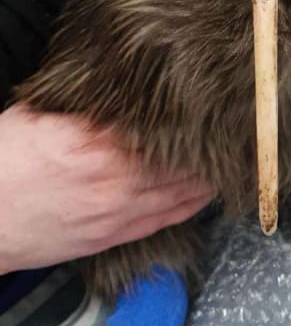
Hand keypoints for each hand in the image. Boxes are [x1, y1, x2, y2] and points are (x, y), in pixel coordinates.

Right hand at [0, 104, 214, 273]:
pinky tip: (207, 191)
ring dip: (208, 175)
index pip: (159, 126)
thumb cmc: (5, 161)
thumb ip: (84, 107)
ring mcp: (117, 212)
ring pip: (181, 192)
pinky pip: (167, 219)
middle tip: (233, 129)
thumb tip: (119, 89)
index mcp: (95, 143)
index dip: (189, 115)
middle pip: (180, 160)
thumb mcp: (39, 116)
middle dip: (208, 146)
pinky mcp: (113, 236)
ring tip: (230, 157)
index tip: (211, 103)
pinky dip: (192, 204)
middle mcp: (115, 179)